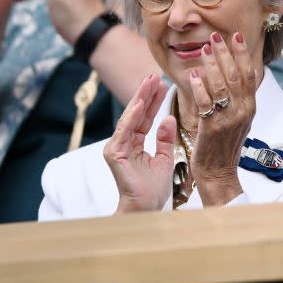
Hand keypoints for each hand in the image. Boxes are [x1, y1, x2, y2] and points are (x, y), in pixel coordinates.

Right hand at [105, 74, 173, 213]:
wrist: (146, 207)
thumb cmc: (154, 188)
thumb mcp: (165, 158)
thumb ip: (164, 139)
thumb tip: (168, 119)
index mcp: (135, 143)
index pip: (145, 117)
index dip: (153, 101)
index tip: (162, 84)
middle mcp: (124, 142)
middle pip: (136, 114)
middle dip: (145, 94)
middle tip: (154, 75)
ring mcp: (117, 147)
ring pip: (130, 118)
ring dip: (139, 99)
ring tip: (148, 82)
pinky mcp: (115, 154)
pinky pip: (124, 131)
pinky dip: (132, 117)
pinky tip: (140, 104)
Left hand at [188, 31, 258, 205]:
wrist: (219, 172)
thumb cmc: (224, 145)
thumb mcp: (239, 120)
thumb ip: (239, 98)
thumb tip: (236, 74)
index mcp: (250, 106)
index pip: (249, 74)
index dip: (242, 54)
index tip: (236, 36)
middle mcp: (243, 110)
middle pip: (235, 75)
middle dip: (225, 53)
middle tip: (215, 36)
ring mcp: (229, 119)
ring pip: (221, 85)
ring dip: (212, 64)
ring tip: (203, 49)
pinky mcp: (212, 127)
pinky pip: (206, 102)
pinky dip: (200, 86)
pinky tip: (193, 75)